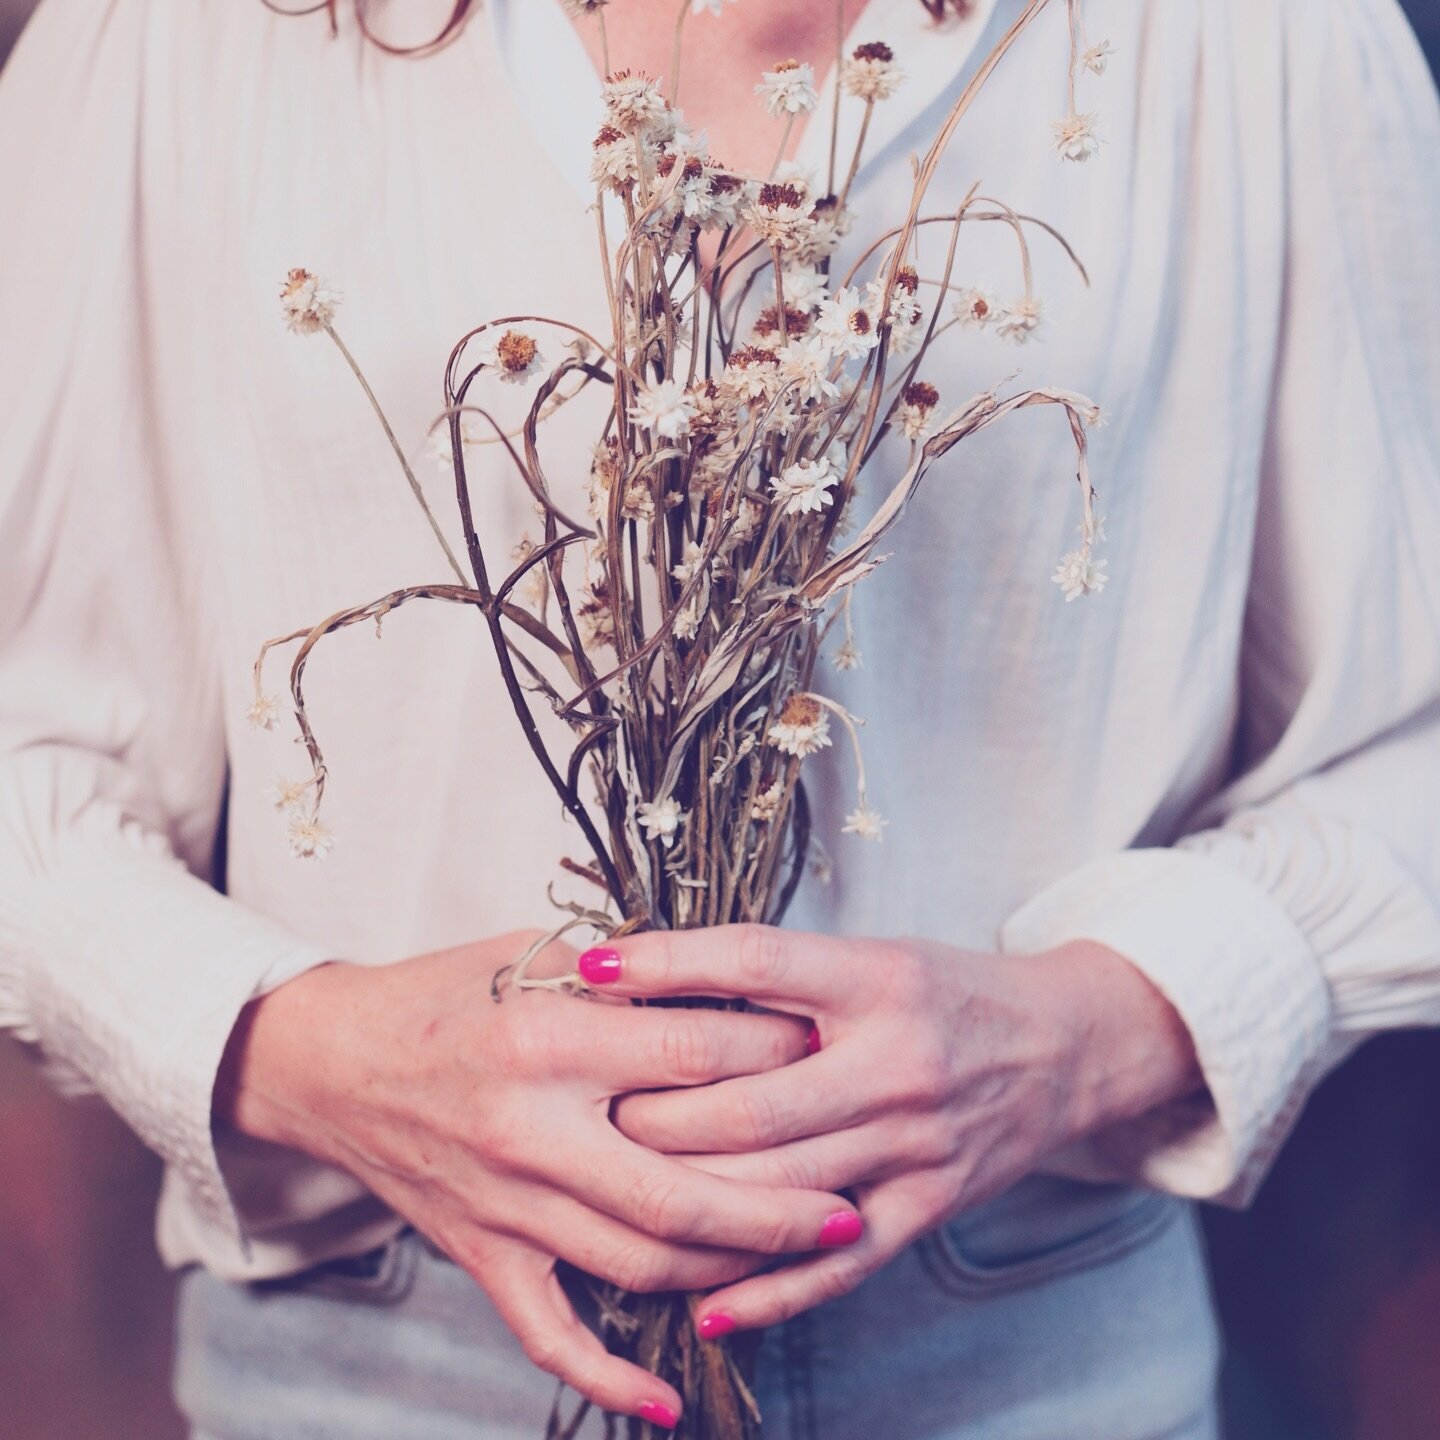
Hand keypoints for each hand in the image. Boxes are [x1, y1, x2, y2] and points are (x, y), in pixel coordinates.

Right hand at [215, 931, 861, 1426]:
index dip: (773, 1054)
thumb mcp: (530, 954)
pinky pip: (550, 1332)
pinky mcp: (481, 1254)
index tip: (826, 1053)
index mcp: (548, 1038)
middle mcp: (528, 1128)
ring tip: (800, 1263)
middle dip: (780, 1202)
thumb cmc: (443, 994)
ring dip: (730, 1268)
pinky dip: (609, 1374)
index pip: (692, 1055)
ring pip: (639, 1260)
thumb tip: (736, 981)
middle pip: (680, 1185)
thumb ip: (628, 972)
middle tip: (850, 1204)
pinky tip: (669, 1399)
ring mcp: (503, 1204)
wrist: (331, 1060)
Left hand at [589, 926, 1200, 1334]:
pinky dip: (769, 1290)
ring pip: (781, 1188)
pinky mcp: (930, 1206)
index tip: (592, 968)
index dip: (668, 964)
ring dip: (689, 1199)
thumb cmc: (947, 991)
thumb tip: (655, 980)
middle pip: (750, 1100)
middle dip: (654, 1113)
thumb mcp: (874, 956)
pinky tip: (703, 1305)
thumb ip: (781, 976)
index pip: (755, 964)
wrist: (1065, 1045)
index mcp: (879, 979)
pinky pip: (839, 1264)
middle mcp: (898, 1061)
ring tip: (612, 1196)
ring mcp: (917, 1143)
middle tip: (581, 1112)